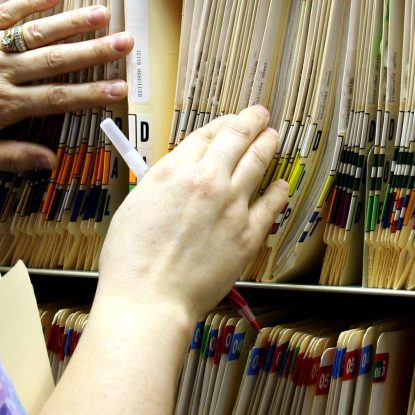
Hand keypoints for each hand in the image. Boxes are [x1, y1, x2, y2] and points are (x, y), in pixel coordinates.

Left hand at [0, 0, 131, 169]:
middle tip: (127, 42)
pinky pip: (3, 14)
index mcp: (2, 106)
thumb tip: (52, 160)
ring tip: (102, 14)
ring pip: (35, 33)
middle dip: (94, 51)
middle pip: (55, 60)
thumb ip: (12, 157)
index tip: (121, 89)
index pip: (57, 98)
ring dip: (71, 22)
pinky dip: (27, 2)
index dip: (92, 93)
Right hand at [96, 106, 289, 326]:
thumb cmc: (132, 261)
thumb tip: (179, 176)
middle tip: (260, 115)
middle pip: (237, 137)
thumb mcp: (136, 205)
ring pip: (259, 162)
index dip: (221, 124)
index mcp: (174, 171)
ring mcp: (232, 205)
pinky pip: (272, 203)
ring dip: (268, 144)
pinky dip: (279, 189)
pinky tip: (282, 184)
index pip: (206, 134)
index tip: (229, 121)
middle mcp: (207, 180)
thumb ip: (162, 184)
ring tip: (273, 137)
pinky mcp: (248, 234)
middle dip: (252, 121)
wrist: (150, 299)